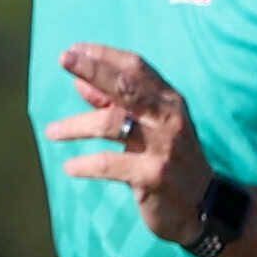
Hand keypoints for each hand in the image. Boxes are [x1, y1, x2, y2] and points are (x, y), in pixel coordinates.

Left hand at [46, 45, 218, 245]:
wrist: (204, 207)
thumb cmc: (170, 159)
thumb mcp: (148, 127)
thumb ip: (115, 105)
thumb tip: (79, 81)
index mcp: (169, 102)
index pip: (136, 68)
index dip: (104, 56)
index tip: (72, 50)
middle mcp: (169, 118)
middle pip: (127, 87)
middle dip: (94, 69)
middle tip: (64, 58)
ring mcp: (163, 147)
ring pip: (112, 124)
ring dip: (76, 126)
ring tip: (52, 132)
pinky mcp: (154, 175)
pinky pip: (111, 164)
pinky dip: (86, 165)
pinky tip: (70, 167)